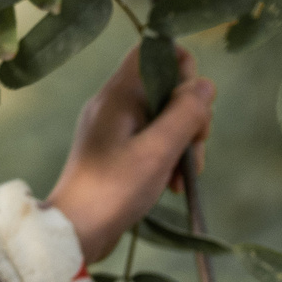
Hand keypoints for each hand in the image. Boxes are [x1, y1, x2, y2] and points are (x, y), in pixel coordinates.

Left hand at [43, 47, 216, 264]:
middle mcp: (114, 103)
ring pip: (163, 116)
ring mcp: (114, 127)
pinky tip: (171, 184)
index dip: (182, 68)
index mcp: (119, 94)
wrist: (76, 231)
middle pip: (166, 87)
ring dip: (182, 143)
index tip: (193, 104)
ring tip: (181, 178)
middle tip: (192, 152)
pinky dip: (167, 156)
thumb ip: (185, 113)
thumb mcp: (158, 150)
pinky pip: (152, 138)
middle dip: (189, 117)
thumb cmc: (115, 188)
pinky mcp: (116, 150)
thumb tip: (206, 84)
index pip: (153, 50)